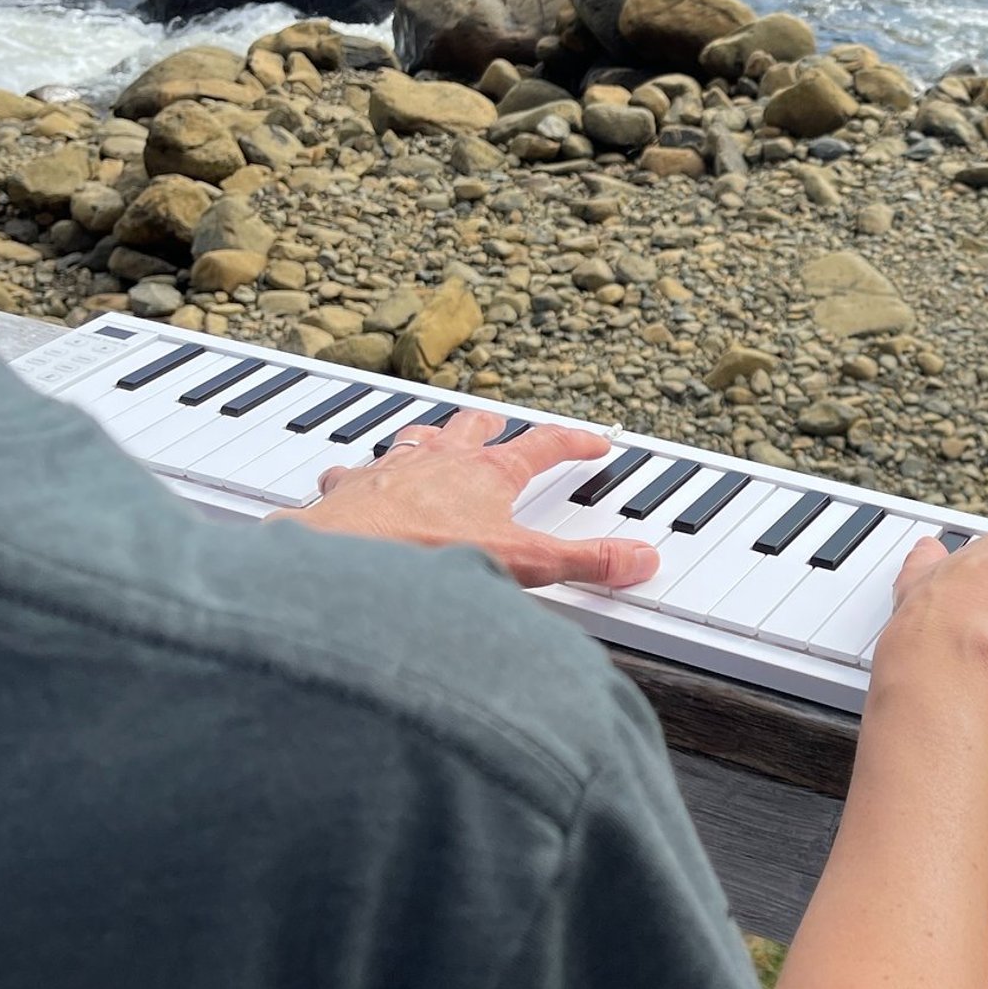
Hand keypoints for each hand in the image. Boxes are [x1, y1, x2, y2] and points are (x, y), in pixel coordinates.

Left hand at [278, 410, 660, 593]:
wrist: (348, 559)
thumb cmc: (427, 553)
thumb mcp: (524, 563)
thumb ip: (586, 562)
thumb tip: (639, 559)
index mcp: (488, 471)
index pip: (544, 445)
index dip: (573, 443)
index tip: (592, 443)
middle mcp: (439, 458)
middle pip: (473, 428)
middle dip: (491, 425)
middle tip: (501, 425)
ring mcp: (391, 468)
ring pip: (415, 438)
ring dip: (429, 438)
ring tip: (432, 440)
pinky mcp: (349, 489)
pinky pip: (355, 470)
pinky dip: (360, 474)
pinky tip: (352, 482)